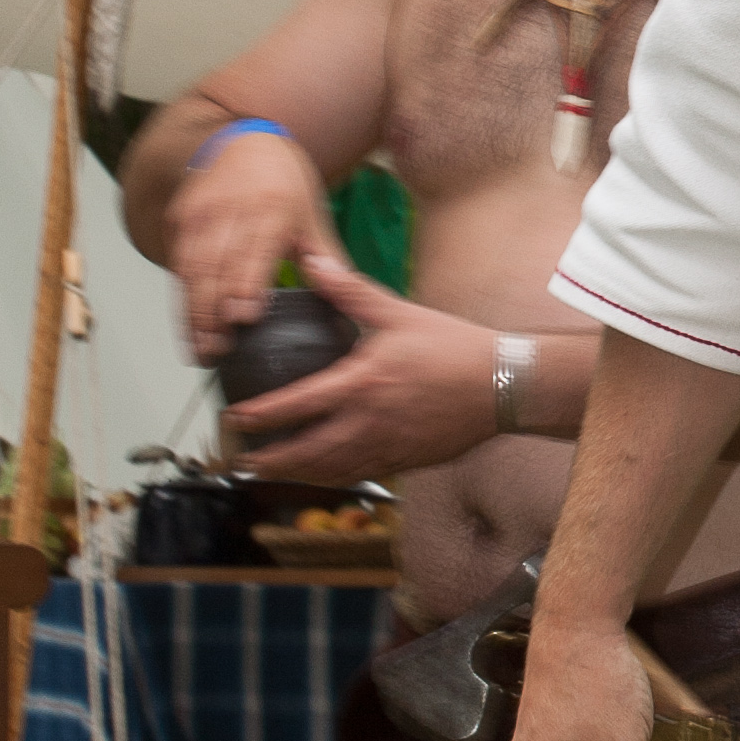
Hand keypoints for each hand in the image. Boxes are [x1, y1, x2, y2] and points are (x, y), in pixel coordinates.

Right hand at [169, 125, 335, 356]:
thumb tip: (344, 289)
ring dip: (192, 312)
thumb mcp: (312, 213)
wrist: (243, 140)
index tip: (242, 319)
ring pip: (191, 269)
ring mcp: (200, 213)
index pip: (253, 252)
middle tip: (216, 351)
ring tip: (199, 350)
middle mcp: (230, 209)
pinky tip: (188, 327)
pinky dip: (182, 297)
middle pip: (216, 266)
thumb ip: (325, 255)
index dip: (244, 286)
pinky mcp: (180, 219)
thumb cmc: (283, 182)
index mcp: (271, 208)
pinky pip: (178, 263)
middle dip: (212, 312)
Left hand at [219, 249, 499, 485]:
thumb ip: (349, 291)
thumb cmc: (453, 346)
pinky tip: (325, 474)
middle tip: (242, 461)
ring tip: (274, 473)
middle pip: (306, 451)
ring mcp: (389, 446)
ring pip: (332, 470)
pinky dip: (336, 477)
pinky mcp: (408, 461)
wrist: (504, 383)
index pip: (297, 405)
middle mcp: (369, 422)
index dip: (260, 416)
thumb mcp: (397, 312)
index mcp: (361, 383)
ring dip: (298, 474)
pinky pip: (363, 475)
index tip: (235, 419)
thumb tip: (311, 262)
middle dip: (270, 459)